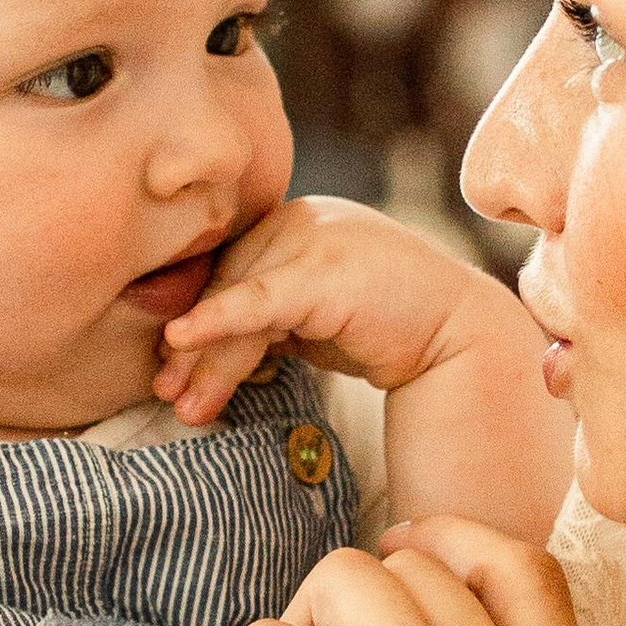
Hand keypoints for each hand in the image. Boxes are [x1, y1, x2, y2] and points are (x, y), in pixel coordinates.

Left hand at [156, 195, 536, 427]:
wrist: (458, 337)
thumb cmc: (386, 330)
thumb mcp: (311, 321)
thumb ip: (264, 319)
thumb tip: (191, 348)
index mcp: (292, 222)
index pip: (228, 273)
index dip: (194, 320)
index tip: (168, 368)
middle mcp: (299, 218)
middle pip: (226, 287)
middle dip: (193, 349)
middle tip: (166, 395)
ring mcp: (313, 236)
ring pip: (239, 301)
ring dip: (207, 358)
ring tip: (187, 408)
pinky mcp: (323, 268)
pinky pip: (258, 300)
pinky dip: (217, 320)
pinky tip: (184, 337)